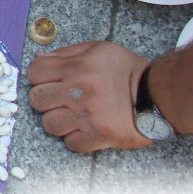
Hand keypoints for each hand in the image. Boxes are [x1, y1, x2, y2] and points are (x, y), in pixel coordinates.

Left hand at [27, 41, 150, 152]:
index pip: (34, 73)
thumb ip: (66, 53)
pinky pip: (71, 143)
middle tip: (59, 100)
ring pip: (49, 124)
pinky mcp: (99, 136)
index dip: (38, 77)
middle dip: (45, 100)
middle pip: (36, 100)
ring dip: (58, 122)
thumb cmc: (127, 70)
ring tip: (72, 116)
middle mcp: (77, 91)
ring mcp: (87, 115)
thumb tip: (39, 59)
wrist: (158, 96)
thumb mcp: (98, 49)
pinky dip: (75, 139)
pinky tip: (85, 129)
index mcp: (75, 67)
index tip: (48, 81)